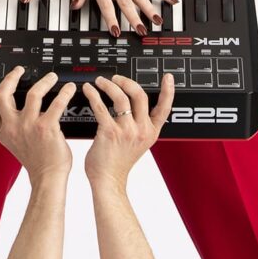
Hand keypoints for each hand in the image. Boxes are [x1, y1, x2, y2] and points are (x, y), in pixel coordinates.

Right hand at [0, 66, 75, 182]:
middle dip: (11, 78)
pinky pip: (56, 103)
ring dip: (44, 81)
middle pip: (3, 95)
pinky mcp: (46, 128)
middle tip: (19, 70)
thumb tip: (13, 106)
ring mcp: (29, 126)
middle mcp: (13, 127)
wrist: (48, 177)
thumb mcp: (15, 143)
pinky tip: (68, 89)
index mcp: (4, 131)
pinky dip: (64, 93)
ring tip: (51, 77)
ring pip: (33, 93)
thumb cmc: (36, 161)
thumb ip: (11, 125)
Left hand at [82, 72, 174, 187]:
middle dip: (127, 82)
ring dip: (109, 85)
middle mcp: (141, 130)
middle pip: (140, 95)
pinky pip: (101, 107)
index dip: (168, 91)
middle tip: (117, 78)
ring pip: (121, 98)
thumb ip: (140, 125)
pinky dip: (93, 95)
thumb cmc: (119, 162)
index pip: (164, 109)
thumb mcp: (139, 143)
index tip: (168, 77)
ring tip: (101, 81)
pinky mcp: (109, 132)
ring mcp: (126, 131)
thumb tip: (133, 104)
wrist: (108, 181)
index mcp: (150, 132)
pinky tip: (89, 90)